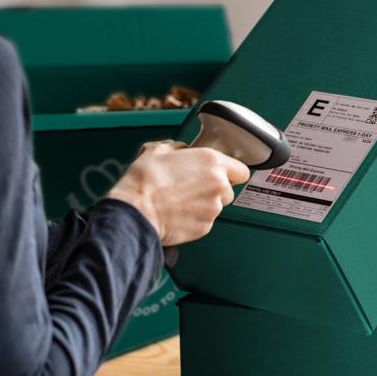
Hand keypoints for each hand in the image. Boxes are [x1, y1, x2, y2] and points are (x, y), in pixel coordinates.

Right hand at [107, 141, 249, 245]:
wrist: (136, 210)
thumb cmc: (145, 181)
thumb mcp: (158, 150)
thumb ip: (178, 148)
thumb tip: (180, 150)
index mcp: (212, 162)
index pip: (241, 170)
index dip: (231, 172)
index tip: (222, 174)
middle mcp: (218, 185)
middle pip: (229, 190)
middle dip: (216, 189)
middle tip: (194, 187)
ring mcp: (213, 208)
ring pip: (217, 206)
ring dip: (205, 204)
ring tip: (181, 201)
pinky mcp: (205, 227)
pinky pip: (205, 221)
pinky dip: (195, 218)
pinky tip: (178, 213)